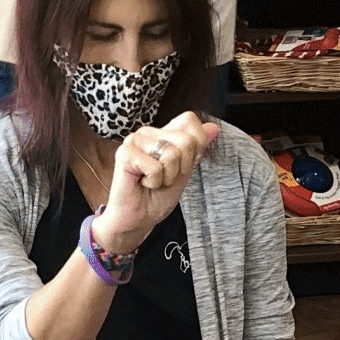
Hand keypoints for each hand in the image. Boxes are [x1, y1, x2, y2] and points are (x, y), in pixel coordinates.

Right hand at [91, 113, 218, 256]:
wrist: (138, 219)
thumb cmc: (157, 197)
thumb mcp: (185, 171)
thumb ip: (198, 148)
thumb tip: (214, 128)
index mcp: (162, 133)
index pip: (190, 120)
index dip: (194, 147)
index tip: (179, 166)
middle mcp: (148, 132)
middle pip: (186, 141)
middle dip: (180, 167)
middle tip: (163, 178)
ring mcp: (135, 140)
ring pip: (171, 154)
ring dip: (166, 177)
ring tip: (152, 181)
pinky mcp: (125, 153)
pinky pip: (155, 167)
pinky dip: (153, 182)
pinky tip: (142, 183)